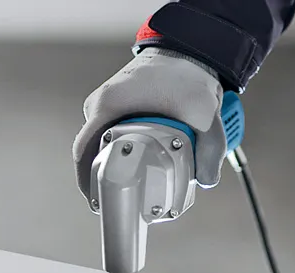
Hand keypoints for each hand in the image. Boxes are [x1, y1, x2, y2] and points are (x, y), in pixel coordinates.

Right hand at [72, 47, 226, 199]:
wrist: (187, 49)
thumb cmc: (186, 74)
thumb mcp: (203, 114)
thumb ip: (210, 149)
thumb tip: (207, 180)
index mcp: (109, 106)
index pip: (84, 152)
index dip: (88, 182)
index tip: (99, 202)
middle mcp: (100, 104)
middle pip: (92, 150)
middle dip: (105, 176)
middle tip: (123, 198)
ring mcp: (106, 102)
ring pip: (102, 142)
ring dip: (115, 162)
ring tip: (133, 183)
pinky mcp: (116, 103)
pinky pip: (110, 132)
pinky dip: (120, 148)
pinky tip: (137, 161)